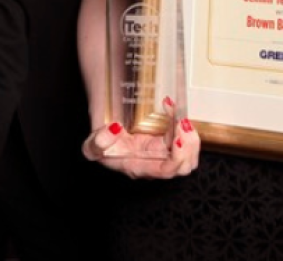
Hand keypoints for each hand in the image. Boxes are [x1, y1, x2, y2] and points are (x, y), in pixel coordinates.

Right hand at [82, 117, 198, 178]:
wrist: (102, 139)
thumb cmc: (100, 146)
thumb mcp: (92, 145)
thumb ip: (97, 141)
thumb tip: (114, 128)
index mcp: (140, 167)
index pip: (166, 170)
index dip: (177, 156)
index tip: (178, 137)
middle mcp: (155, 164)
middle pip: (184, 165)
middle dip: (190, 145)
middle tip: (183, 123)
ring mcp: (163, 155)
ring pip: (189, 155)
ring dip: (191, 137)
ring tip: (182, 117)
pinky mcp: (166, 144)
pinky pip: (184, 141)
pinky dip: (185, 128)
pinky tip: (176, 112)